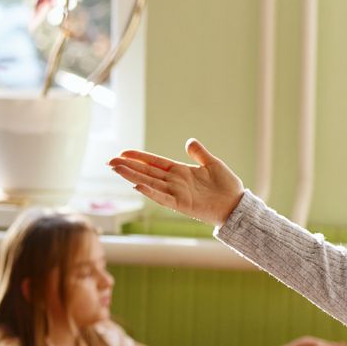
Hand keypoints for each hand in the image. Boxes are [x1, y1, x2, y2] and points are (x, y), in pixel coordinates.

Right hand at [108, 139, 244, 225]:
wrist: (237, 204)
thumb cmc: (227, 186)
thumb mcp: (213, 164)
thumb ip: (199, 154)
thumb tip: (189, 141)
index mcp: (180, 171)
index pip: (154, 162)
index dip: (139, 157)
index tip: (123, 153)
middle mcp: (174, 182)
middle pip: (146, 172)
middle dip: (128, 166)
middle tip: (109, 161)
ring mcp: (176, 193)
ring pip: (149, 183)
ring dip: (132, 176)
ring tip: (116, 169)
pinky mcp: (181, 204)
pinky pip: (162, 197)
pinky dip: (150, 192)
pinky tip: (137, 185)